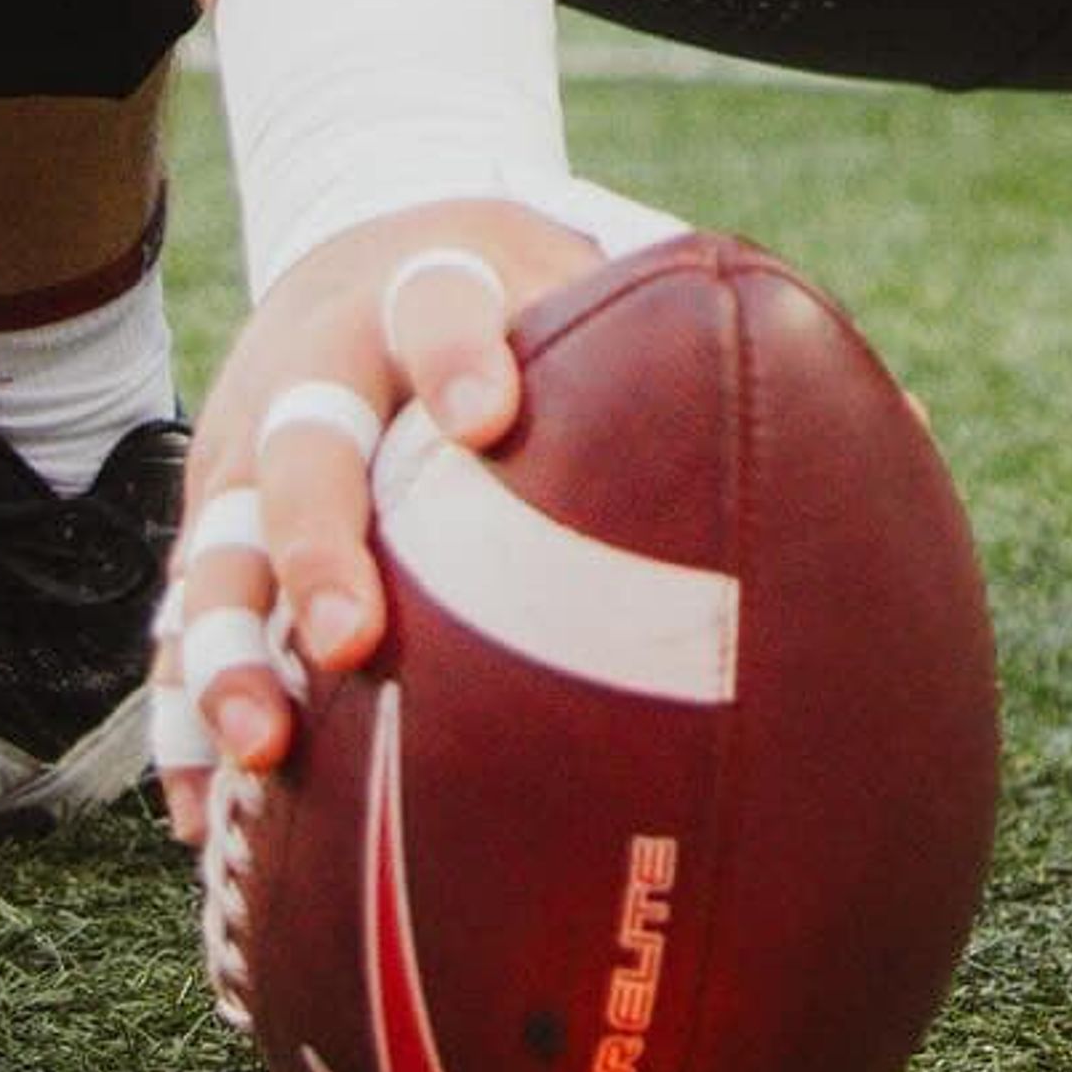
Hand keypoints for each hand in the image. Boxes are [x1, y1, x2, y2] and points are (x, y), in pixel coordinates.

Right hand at [153, 190, 614, 842]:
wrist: (365, 243)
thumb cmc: (514, 301)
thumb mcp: (577, 284)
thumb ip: (674, 351)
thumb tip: (890, 445)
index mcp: (425, 294)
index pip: (439, 306)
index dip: (460, 357)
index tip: (490, 420)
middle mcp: (317, 369)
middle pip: (303, 445)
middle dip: (319, 543)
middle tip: (356, 640)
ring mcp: (247, 450)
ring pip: (221, 548)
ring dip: (227, 653)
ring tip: (259, 750)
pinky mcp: (212, 524)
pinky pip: (181, 627)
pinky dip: (186, 721)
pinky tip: (209, 828)